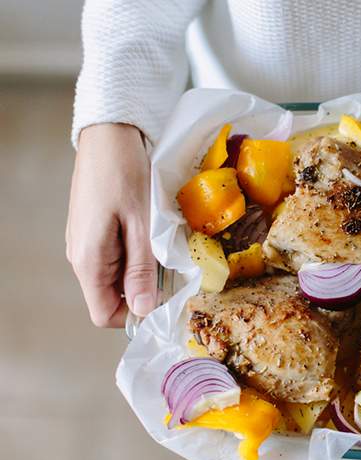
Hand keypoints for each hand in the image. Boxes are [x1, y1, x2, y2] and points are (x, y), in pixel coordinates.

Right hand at [66, 123, 156, 326]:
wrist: (109, 135)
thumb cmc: (124, 173)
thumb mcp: (141, 224)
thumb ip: (140, 269)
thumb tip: (142, 309)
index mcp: (88, 260)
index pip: (104, 314)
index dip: (135, 315)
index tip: (165, 302)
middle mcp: (81, 257)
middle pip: (111, 297)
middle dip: (143, 292)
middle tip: (172, 273)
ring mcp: (85, 244)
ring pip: (115, 278)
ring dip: (142, 273)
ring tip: (163, 250)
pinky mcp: (93, 232)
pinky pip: (115, 258)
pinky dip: (136, 256)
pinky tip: (151, 237)